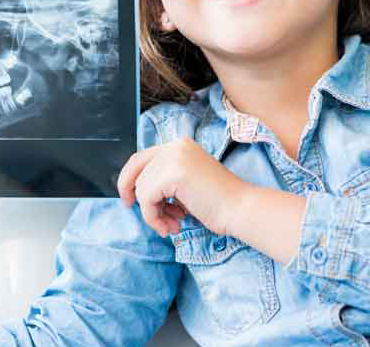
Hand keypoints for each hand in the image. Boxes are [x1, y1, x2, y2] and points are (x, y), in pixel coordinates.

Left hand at [117, 137, 249, 236]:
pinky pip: (147, 199)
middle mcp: (175, 146)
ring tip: (172, 224)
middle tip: (151, 218)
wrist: (240, 209)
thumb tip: (133, 189)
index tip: (130, 200)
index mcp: (179, 145)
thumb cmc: (217, 202)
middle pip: (136, 170)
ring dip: (152, 213)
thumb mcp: (185, 183)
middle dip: (137, 197)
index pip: (140, 158)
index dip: (129, 179)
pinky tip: (173, 225)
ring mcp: (174, 157)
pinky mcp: (173, 173)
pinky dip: (154, 217)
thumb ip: (163, 179)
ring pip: (141, 188)